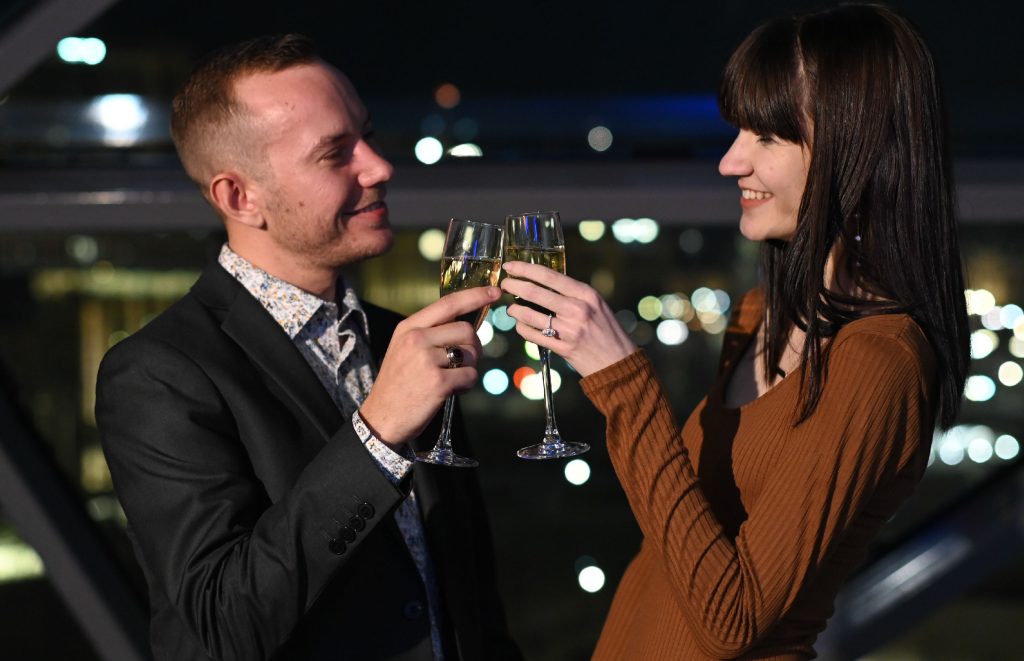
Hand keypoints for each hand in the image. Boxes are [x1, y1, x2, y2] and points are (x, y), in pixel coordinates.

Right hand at [359, 286, 500, 446]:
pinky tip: (451, 390)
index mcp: (409, 327)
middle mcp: (417, 339)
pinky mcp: (438, 382)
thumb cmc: (398, 383)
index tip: (495, 291)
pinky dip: (467, 385)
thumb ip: (430, 333)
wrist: (381, 417)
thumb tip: (466, 326)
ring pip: (470, 354)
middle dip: (473, 347)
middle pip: (466, 330)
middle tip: (464, 362)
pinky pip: (470, 376)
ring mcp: (426, 360)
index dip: (475, 295)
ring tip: (451, 378)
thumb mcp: (404, 348)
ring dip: (468, 368)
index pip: (449, 303)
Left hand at [500, 261, 635, 376]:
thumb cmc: (607, 330)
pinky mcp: (563, 348)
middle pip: (535, 293)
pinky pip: (533, 335)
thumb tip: (543, 284)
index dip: (525, 269)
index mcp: (586, 294)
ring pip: (530, 315)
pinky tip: (520, 326)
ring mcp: (569, 330)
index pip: (549, 276)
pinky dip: (522, 329)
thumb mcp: (596, 304)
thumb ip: (573, 294)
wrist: (619, 362)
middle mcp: (577, 309)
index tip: (511, 266)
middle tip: (504, 284)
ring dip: (515, 310)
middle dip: (514, 286)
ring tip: (511, 308)